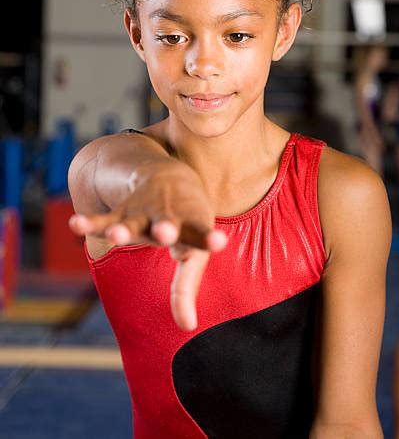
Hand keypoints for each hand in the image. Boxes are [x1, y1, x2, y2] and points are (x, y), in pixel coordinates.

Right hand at [68, 161, 226, 331]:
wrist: (171, 176)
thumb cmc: (187, 222)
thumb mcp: (193, 248)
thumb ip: (186, 287)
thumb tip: (187, 327)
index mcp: (192, 227)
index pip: (201, 237)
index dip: (209, 239)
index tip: (218, 241)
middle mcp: (168, 218)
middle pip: (166, 225)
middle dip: (164, 229)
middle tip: (164, 232)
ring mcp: (144, 214)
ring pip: (132, 222)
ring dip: (123, 229)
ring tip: (114, 236)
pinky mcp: (123, 212)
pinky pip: (104, 219)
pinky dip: (91, 223)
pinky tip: (75, 224)